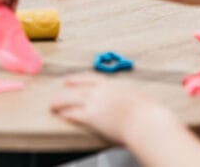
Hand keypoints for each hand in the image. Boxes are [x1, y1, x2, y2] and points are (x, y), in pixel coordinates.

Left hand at [50, 73, 168, 145]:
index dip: (78, 78)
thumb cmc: (147, 113)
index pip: (90, 78)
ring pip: (72, 99)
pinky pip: (74, 114)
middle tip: (59, 90)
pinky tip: (61, 115)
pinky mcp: (92, 117)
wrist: (146, 121)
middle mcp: (101, 91)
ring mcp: (96, 103)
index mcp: (112, 84)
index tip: (70, 79)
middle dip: (66, 90)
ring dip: (60, 102)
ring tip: (52, 105)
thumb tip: (125, 102)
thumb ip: (126, 98)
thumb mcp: (135, 97)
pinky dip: (66, 114)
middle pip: (78, 88)